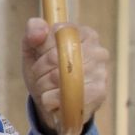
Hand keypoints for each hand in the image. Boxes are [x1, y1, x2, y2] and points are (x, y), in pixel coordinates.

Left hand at [21, 18, 108, 134]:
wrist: (54, 103)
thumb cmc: (45, 71)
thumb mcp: (33, 49)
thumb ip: (33, 31)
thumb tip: (41, 31)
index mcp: (84, 33)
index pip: (58, 33)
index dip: (42, 48)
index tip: (41, 57)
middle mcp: (98, 50)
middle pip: (56, 56)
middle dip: (39, 70)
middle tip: (41, 78)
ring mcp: (101, 71)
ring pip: (59, 77)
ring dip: (44, 86)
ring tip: (47, 89)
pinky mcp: (99, 92)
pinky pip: (66, 95)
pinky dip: (52, 100)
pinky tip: (54, 100)